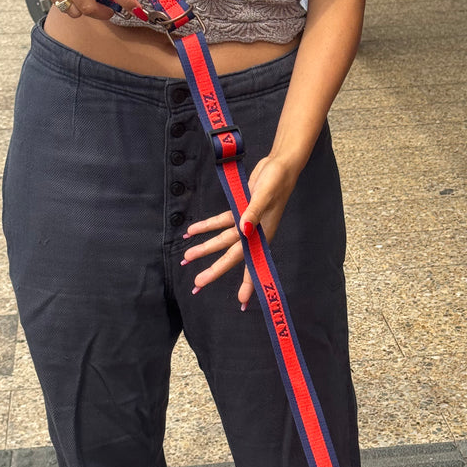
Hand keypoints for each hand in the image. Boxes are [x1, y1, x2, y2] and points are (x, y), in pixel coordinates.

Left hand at [181, 154, 298, 307]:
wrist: (280, 165)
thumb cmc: (277, 180)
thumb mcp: (265, 195)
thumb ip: (253, 212)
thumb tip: (242, 230)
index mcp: (262, 233)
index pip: (252, 261)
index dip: (247, 282)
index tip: (241, 301)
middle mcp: (253, 233)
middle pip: (231, 255)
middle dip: (214, 269)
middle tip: (198, 283)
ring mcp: (245, 222)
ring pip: (222, 240)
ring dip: (204, 247)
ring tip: (186, 258)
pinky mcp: (240, 210)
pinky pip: (220, 222)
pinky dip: (206, 226)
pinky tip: (191, 231)